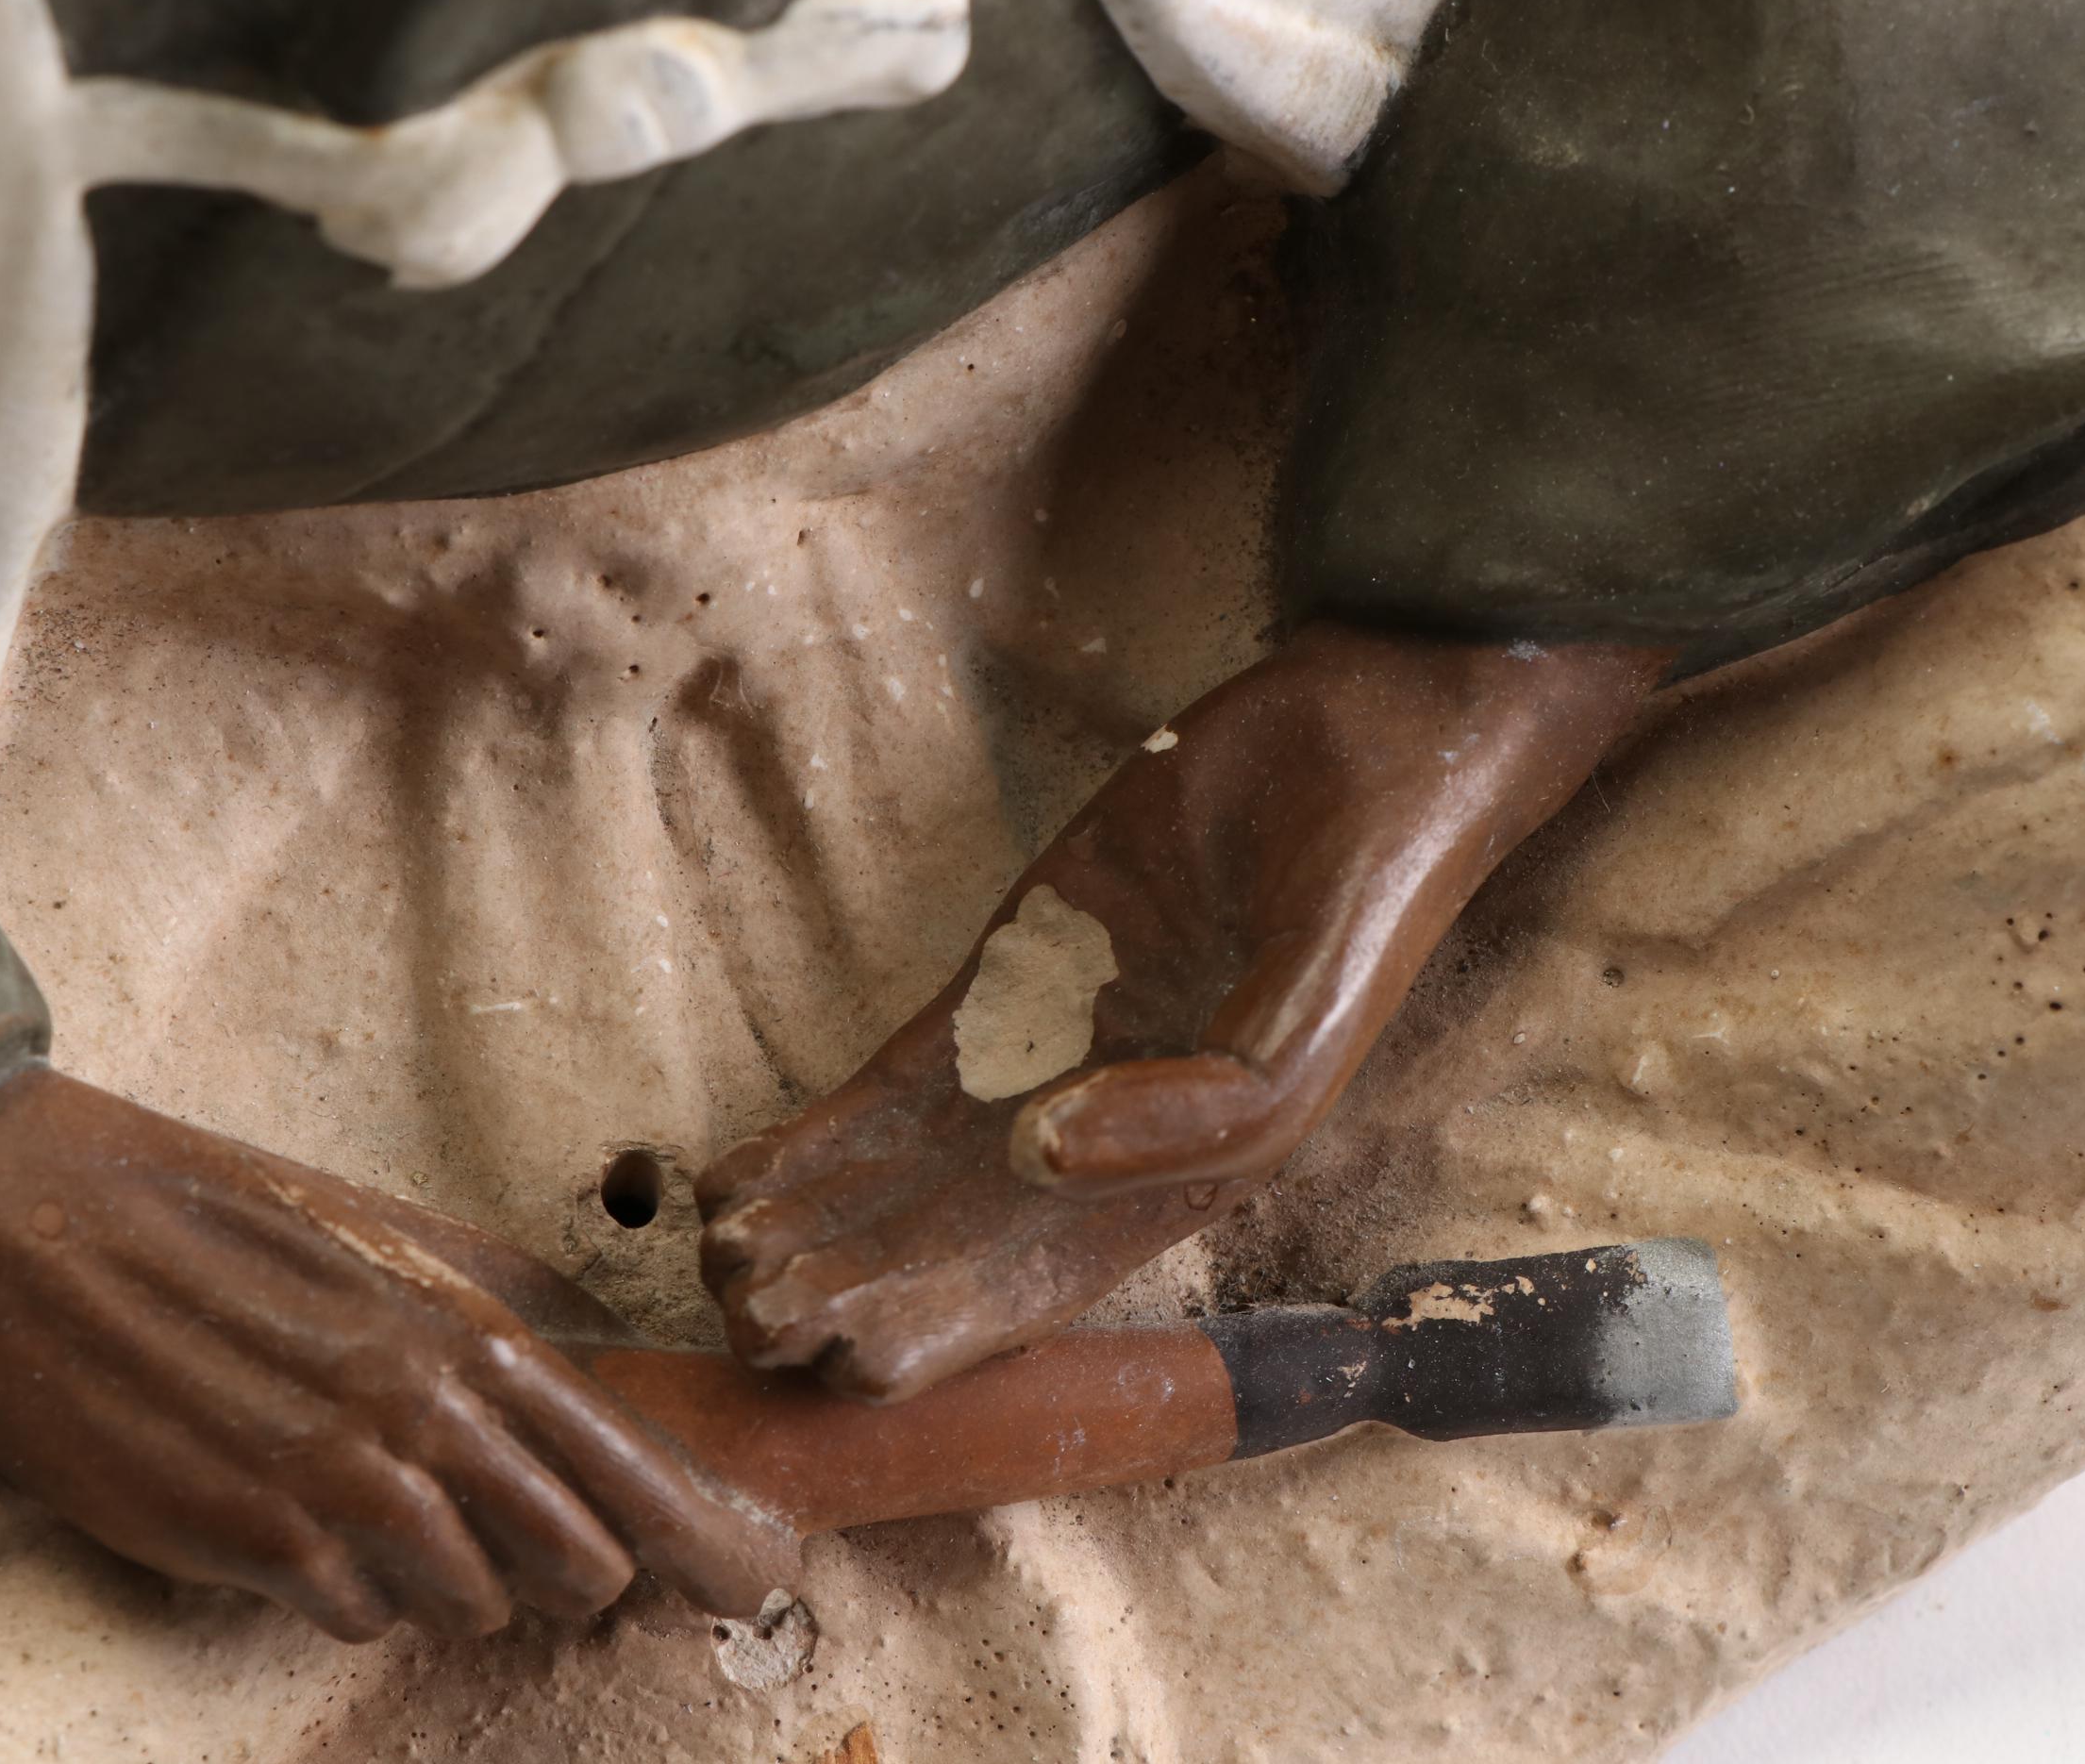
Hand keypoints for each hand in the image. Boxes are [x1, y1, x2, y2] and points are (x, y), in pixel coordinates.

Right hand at [0, 1068, 793, 1638]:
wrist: (28, 1225)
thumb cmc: (215, 1218)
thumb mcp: (387, 1239)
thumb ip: (497, 1305)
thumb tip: (598, 1354)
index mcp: (477, 1328)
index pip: (640, 1463)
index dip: (709, 1534)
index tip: (762, 1577)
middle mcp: (434, 1409)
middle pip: (585, 1555)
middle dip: (583, 1576)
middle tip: (558, 1571)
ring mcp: (346, 1482)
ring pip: (477, 1602)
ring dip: (457, 1587)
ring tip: (400, 1529)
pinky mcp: (255, 1540)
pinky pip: (362, 1616)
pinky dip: (354, 1595)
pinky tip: (305, 1535)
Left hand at [698, 624, 1665, 1399]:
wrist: (1364, 736)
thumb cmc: (1367, 883)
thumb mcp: (1313, 1016)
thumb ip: (1203, 1111)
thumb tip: (1041, 1157)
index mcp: (1177, 1180)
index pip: (1029, 1289)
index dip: (929, 1330)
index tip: (830, 1348)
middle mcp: (1098, 1141)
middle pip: (944, 1249)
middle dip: (844, 1289)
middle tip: (743, 1306)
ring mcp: (1041, 1058)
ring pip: (900, 1178)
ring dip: (812, 1227)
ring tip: (717, 1249)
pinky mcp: (1002, 983)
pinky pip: (892, 1082)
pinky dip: (817, 1135)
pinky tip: (739, 1172)